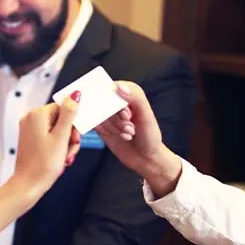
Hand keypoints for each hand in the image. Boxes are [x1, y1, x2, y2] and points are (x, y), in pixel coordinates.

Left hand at [12, 94, 81, 195]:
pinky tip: (59, 158)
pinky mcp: (31, 139)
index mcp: (37, 114)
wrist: (29, 185)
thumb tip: (75, 95)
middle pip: (61, 119)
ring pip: (58, 129)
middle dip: (70, 135)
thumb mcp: (61, 137)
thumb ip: (69, 114)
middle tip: (69, 148)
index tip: (74, 137)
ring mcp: (30, 129)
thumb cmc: (43, 164)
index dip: (73, 123)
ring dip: (65, 143)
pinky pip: (50, 136)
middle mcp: (31, 119)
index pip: (64, 107)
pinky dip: (58, 147)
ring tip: (64, 157)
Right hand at [96, 82, 181, 196]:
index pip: (114, 88)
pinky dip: (106, 131)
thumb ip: (136, 98)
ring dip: (114, 126)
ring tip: (129, 133)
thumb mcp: (146, 116)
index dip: (117, 102)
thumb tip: (118, 86)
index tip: (127, 115)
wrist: (146, 159)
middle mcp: (118, 102)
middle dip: (117, 118)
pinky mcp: (101, 126)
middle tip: (130, 127)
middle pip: (105, 102)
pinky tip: (119, 136)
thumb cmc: (150, 136)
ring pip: (99, 114)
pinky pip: (94, 123)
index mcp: (130, 94)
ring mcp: (108, 114)